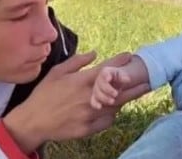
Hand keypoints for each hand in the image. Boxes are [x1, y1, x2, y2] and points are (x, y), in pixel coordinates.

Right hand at [4, 52, 149, 152]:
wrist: (33, 122)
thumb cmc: (44, 94)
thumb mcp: (57, 72)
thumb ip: (77, 61)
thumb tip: (94, 53)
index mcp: (82, 81)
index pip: (108, 69)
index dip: (121, 61)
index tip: (130, 56)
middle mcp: (89, 97)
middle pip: (120, 91)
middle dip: (136, 85)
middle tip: (148, 81)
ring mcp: (90, 114)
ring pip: (116, 107)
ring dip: (124, 100)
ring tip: (135, 94)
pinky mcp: (88, 128)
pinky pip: (107, 121)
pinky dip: (111, 114)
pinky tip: (113, 110)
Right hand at [91, 66, 131, 108]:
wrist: (116, 84)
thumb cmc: (119, 78)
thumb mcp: (122, 76)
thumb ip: (123, 77)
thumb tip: (128, 80)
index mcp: (105, 73)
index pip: (104, 74)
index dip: (105, 76)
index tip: (109, 79)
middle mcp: (98, 80)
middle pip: (100, 85)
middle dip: (108, 90)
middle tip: (116, 94)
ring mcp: (96, 89)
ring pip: (97, 94)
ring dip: (104, 98)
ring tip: (112, 101)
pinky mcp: (95, 97)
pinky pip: (93, 101)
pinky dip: (95, 104)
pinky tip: (99, 107)